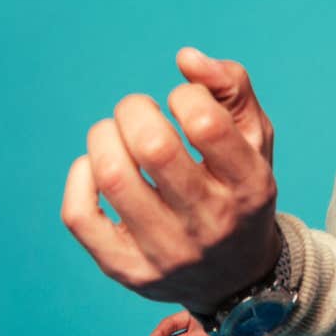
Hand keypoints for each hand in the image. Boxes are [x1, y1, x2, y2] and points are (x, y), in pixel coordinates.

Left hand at [60, 48, 278, 313]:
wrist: (236, 278)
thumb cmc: (240, 190)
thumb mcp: (256, 139)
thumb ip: (231, 87)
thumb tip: (185, 57)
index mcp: (251, 187)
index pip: (207, 124)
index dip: (184, 95)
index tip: (183, 103)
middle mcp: (211, 223)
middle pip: (153, 147)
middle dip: (134, 109)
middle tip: (138, 111)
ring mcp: (167, 252)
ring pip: (112, 176)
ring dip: (103, 136)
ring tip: (114, 133)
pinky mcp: (128, 269)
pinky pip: (80, 215)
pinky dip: (80, 176)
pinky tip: (97, 168)